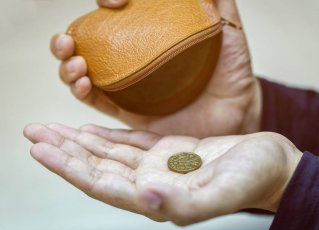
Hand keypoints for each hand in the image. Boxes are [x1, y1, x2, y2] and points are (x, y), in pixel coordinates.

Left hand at [24, 123, 301, 225]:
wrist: (274, 165)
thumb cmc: (255, 180)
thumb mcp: (225, 192)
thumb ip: (185, 203)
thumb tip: (143, 196)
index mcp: (159, 198)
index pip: (103, 185)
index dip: (71, 168)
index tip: (43, 150)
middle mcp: (153, 183)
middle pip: (99, 168)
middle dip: (66, 151)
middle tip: (35, 132)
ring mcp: (161, 165)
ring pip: (110, 154)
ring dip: (81, 141)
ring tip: (54, 129)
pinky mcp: (172, 148)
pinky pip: (131, 142)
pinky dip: (109, 136)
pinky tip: (92, 130)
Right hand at [51, 0, 260, 137]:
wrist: (237, 110)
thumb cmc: (232, 70)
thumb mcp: (226, 28)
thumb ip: (213, 1)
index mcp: (149, 36)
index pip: (114, 16)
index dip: (105, 3)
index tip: (113, 2)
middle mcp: (133, 60)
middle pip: (88, 46)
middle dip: (69, 39)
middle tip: (68, 38)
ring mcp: (129, 88)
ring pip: (86, 74)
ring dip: (68, 66)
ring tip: (74, 61)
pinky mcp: (131, 114)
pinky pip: (99, 103)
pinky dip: (82, 93)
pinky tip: (81, 83)